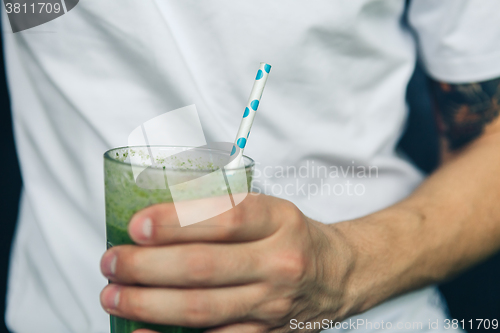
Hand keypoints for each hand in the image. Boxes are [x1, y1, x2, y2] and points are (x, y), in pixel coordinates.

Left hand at [100, 194, 354, 331]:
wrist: (335, 275)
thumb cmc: (290, 235)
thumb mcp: (270, 207)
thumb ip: (221, 206)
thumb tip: (157, 211)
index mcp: (279, 220)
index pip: (224, 217)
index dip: (175, 222)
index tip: (136, 225)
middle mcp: (278, 262)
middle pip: (204, 267)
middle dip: (146, 266)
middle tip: (111, 261)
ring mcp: (272, 304)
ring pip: (201, 308)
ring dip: (148, 303)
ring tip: (113, 294)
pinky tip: (138, 328)